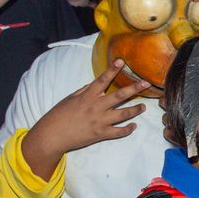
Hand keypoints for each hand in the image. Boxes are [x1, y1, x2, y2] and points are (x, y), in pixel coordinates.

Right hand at [23, 59, 149, 179]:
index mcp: (87, 96)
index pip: (102, 80)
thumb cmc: (58, 116)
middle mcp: (96, 107)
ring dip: (136, 109)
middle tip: (146, 83)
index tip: (121, 61)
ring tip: (143, 107)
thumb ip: (84, 91)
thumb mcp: (70, 99)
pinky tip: (133, 126)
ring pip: (124, 114)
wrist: (52, 136)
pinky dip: (128, 129)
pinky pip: (119, 132)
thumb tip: (94, 84)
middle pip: (120, 95)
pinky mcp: (101, 133)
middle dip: (135, 88)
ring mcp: (100, 120)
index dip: (112, 70)